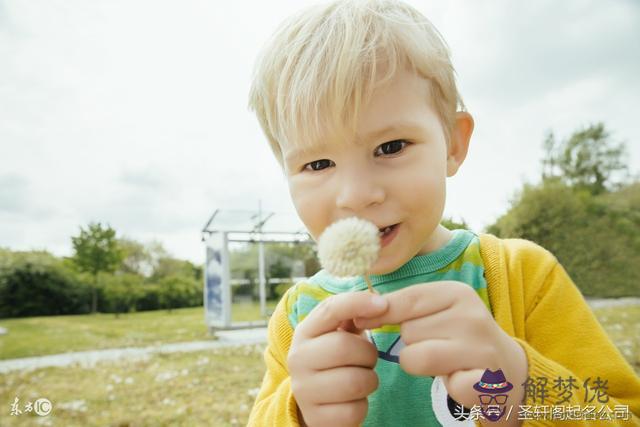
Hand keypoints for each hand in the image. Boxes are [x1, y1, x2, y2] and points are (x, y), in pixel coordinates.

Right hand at [288, 291, 388, 426]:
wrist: (315, 401)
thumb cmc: (335, 359)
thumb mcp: (337, 333)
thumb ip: (353, 314)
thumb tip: (380, 301)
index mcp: (305, 332)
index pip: (330, 309)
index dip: (359, 303)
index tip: (383, 305)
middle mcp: (297, 359)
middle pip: (345, 347)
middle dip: (368, 354)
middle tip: (368, 359)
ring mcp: (303, 390)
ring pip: (354, 381)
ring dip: (369, 380)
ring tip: (362, 378)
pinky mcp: (315, 418)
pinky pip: (354, 411)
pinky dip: (362, 406)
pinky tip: (353, 400)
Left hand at [354, 281, 526, 415]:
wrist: (510, 370)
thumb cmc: (460, 337)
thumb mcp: (437, 312)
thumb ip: (402, 307)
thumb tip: (359, 310)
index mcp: (457, 293)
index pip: (406, 299)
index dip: (379, 312)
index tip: (362, 321)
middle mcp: (471, 315)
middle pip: (407, 332)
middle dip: (412, 344)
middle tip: (438, 346)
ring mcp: (481, 348)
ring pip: (415, 358)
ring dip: (422, 366)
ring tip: (445, 362)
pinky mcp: (486, 380)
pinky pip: (442, 385)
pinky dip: (448, 386)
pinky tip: (462, 378)